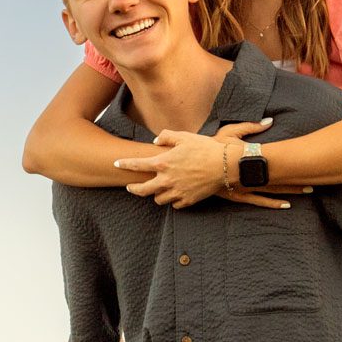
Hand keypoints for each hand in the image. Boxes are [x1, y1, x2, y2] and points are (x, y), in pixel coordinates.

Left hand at [114, 120, 294, 207]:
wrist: (224, 165)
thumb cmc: (204, 148)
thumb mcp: (184, 136)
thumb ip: (166, 137)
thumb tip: (156, 142)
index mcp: (163, 163)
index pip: (137, 165)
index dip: (125, 165)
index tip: (116, 164)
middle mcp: (166, 180)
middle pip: (142, 191)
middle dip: (134, 189)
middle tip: (131, 187)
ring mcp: (177, 192)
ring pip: (158, 199)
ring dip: (156, 194)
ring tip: (158, 189)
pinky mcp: (188, 201)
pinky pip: (175, 204)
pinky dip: (173, 200)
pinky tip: (175, 194)